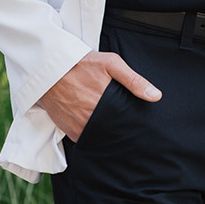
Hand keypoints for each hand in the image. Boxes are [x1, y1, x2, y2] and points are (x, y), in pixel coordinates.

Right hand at [35, 51, 161, 140]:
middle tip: (126, 129)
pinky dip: (91, 137)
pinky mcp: (69, 131)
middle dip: (121, 132)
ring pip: (100, 139)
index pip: (126, 125)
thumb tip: (156, 96)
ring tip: (112, 129)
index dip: (133, 127)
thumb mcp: (111, 64)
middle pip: (114, 134)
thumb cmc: (82, 63)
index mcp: (105, 105)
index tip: (138, 127)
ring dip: (107, 136)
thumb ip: (134, 80)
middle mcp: (92, 120)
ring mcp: (79, 127)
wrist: (49, 67)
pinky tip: (97, 129)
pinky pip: (85, 140)